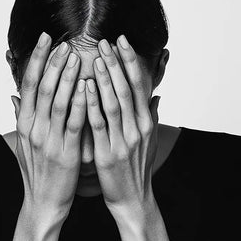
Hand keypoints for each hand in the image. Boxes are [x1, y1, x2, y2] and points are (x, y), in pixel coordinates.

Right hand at [10, 32, 86, 218]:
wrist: (43, 203)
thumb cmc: (37, 170)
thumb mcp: (24, 143)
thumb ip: (20, 117)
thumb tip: (14, 95)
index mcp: (25, 123)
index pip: (29, 83)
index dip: (37, 59)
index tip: (45, 38)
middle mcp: (33, 128)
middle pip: (42, 88)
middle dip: (53, 62)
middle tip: (64, 42)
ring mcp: (49, 140)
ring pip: (56, 102)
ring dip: (66, 78)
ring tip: (76, 57)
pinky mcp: (66, 153)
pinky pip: (73, 124)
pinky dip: (78, 103)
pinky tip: (87, 87)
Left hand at [85, 35, 160, 210]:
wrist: (133, 199)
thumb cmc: (137, 167)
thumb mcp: (149, 141)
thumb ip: (151, 115)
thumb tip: (155, 95)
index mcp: (146, 122)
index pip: (140, 85)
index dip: (131, 61)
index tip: (122, 41)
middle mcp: (138, 128)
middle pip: (127, 89)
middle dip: (116, 63)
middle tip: (105, 41)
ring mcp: (123, 141)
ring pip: (115, 104)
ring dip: (106, 79)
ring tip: (96, 57)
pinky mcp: (107, 154)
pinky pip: (98, 125)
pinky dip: (92, 105)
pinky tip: (85, 88)